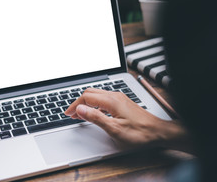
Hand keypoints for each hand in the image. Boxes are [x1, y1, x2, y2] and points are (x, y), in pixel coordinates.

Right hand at [65, 88, 185, 148]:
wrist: (158, 132)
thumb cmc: (139, 133)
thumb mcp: (114, 129)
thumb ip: (95, 117)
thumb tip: (80, 109)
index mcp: (111, 101)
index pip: (86, 97)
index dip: (75, 105)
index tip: (68, 113)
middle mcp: (114, 96)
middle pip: (90, 93)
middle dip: (78, 102)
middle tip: (71, 114)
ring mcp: (119, 98)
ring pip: (97, 94)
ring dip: (86, 102)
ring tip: (80, 114)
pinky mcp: (122, 102)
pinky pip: (103, 98)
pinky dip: (94, 104)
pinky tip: (94, 112)